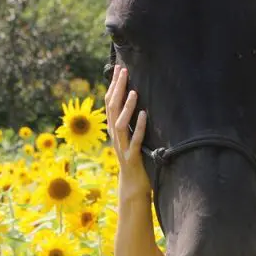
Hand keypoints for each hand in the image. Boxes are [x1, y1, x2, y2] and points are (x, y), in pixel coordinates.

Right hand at [105, 65, 150, 198]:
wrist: (133, 187)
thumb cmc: (135, 159)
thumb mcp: (131, 137)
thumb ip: (130, 121)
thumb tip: (134, 99)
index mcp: (114, 130)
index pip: (110, 103)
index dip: (113, 86)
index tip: (119, 68)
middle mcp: (115, 136)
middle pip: (112, 109)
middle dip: (118, 89)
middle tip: (124, 71)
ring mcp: (122, 147)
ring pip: (120, 124)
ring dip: (127, 107)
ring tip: (134, 92)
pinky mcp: (132, 158)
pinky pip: (135, 141)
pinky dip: (140, 128)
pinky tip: (145, 115)